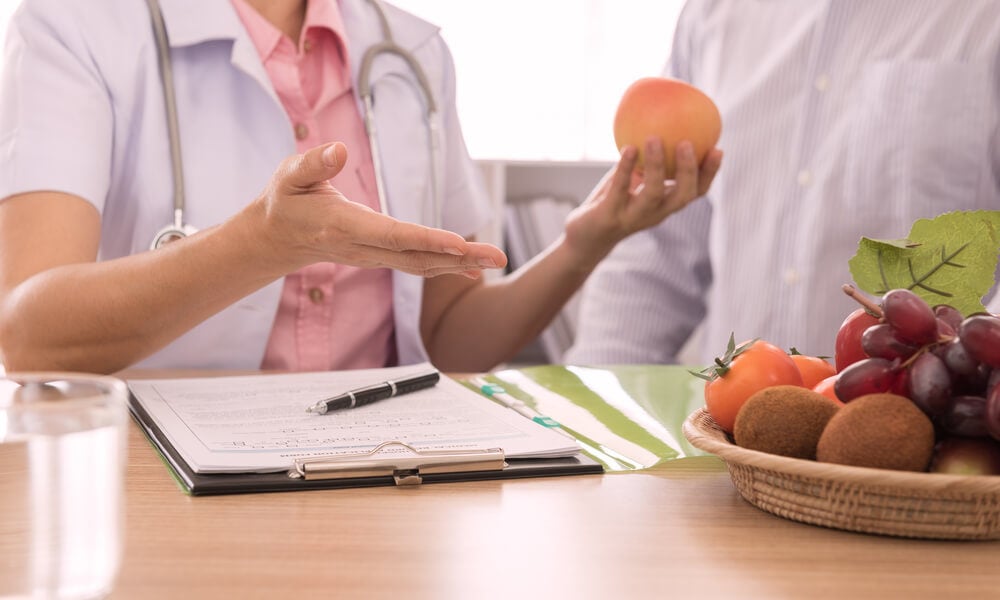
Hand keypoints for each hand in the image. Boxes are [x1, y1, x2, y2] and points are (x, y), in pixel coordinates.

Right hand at [251, 142, 506, 277]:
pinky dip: (447, 267)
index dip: (428, 240)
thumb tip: (339, 150)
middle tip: (497, 257)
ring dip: (461, 264)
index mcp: (343, 226)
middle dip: (460, 258)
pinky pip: (417, 265)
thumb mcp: (290, 175)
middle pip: (417, 256)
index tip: (460, 244)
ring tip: (496, 260)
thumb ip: (314, 164)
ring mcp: (373, 258)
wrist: (278, 237)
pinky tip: (473, 269)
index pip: (393, 235)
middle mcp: (363, 248)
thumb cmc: (287, 199)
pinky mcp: (381, 258)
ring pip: (421, 265)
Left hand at [563, 137, 721, 264]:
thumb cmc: (612, 201)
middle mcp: (654, 214)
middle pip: (682, 196)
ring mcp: (633, 217)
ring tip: (654, 139)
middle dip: (689, 171)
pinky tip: (628, 148)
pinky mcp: (610, 217)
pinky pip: (619, 190)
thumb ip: (645, 160)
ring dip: (656, 166)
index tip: (719, 149)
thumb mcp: (631, 180)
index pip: (695, 192)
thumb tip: (657, 123)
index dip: (709, 174)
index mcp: (665, 205)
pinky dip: (625, 168)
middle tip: (687, 142)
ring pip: (652, 194)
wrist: (585, 237)